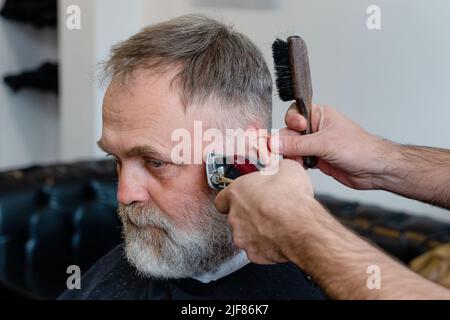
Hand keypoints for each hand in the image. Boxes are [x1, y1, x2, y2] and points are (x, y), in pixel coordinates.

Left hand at [214, 159, 316, 263]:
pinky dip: (266, 245)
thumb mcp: (286, 168)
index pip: (221, 199)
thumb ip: (275, 169)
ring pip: (245, 234)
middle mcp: (235, 216)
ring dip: (257, 230)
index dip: (232, 199)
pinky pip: (257, 249)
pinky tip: (279, 237)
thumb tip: (279, 168)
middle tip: (267, 209)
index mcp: (237, 193)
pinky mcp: (254, 254)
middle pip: (236, 216)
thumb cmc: (291, 198)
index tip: (242, 198)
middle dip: (249, 214)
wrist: (302, 226)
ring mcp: (243, 237)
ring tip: (275, 224)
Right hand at [271, 104, 395, 189]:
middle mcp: (314, 128)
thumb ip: (297, 144)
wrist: (374, 170)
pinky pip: (298, 160)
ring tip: (298, 162)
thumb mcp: (324, 144)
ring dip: (291, 156)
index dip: (291, 123)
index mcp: (318, 115)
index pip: (294, 114)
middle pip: (288, 133)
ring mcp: (314, 144)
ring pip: (291, 148)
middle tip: (285, 153)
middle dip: (286, 144)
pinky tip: (302, 168)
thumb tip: (274, 143)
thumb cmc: (358, 149)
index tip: (295, 131)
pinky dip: (297, 165)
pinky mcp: (315, 159)